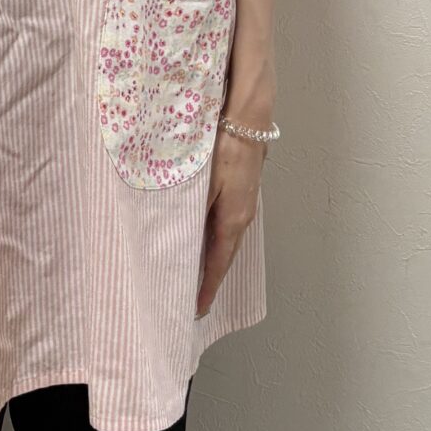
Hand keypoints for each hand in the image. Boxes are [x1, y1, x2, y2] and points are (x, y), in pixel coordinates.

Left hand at [196, 125, 264, 317]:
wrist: (248, 119)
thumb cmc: (223, 149)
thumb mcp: (202, 183)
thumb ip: (192, 212)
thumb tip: (182, 241)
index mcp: (233, 220)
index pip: (218, 263)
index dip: (208, 288)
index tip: (199, 310)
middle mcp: (244, 217)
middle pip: (226, 255)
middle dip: (212, 279)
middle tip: (197, 300)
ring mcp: (247, 204)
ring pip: (229, 240)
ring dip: (217, 259)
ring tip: (201, 276)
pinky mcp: (245, 192)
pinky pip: (231, 225)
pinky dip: (220, 240)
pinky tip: (209, 239)